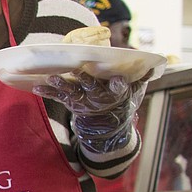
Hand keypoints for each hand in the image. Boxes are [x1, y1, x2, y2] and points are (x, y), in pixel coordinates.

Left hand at [33, 70, 151, 153]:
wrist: (106, 125)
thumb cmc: (121, 100)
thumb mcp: (135, 90)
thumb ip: (142, 77)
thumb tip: (155, 65)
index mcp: (116, 95)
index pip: (120, 89)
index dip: (119, 85)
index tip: (119, 80)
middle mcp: (99, 100)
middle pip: (92, 89)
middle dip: (84, 79)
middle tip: (77, 69)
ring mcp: (83, 102)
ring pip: (72, 93)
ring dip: (61, 85)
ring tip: (51, 78)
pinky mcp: (71, 103)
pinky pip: (58, 97)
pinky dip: (47, 92)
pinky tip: (35, 87)